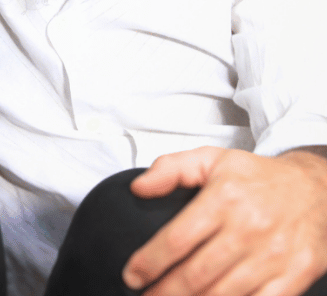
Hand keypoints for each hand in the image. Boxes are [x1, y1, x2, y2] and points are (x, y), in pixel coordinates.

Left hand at [121, 146, 326, 295]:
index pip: (177, 239)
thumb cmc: (254, 176)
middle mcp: (248, 228)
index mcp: (223, 198)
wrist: (314, 187)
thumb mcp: (210, 158)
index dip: (150, 262)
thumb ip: (170, 169)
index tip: (132, 275)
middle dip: (165, 292)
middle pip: (197, 274)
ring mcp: (274, 255)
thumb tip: (138, 188)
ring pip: (225, 295)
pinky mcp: (296, 275)